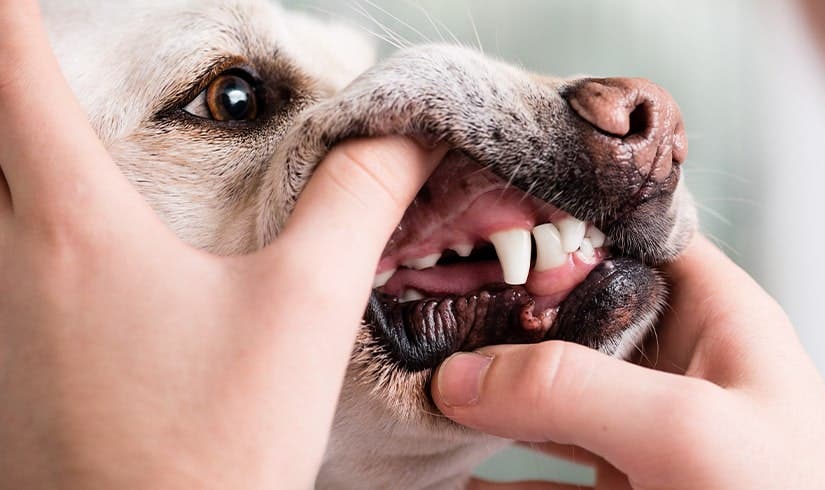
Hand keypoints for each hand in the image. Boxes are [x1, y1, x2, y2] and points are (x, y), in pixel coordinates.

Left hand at [0, 3, 442, 487]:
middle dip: (4, 79)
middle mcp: (4, 262)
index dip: (15, 12)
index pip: (11, 71)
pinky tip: (60, 258)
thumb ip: (358, 201)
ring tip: (47, 142)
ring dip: (8, 162)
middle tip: (39, 56)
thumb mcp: (308, 310)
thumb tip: (404, 132)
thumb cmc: (216, 447)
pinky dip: (15, 229)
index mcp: (73, 225)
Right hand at [430, 235, 824, 488]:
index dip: (558, 219)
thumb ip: (574, 390)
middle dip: (502, 312)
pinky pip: (548, 471)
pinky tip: (451, 471)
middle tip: (422, 304)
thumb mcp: (687, 430)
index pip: (629, 233)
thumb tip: (462, 376)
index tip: (476, 218)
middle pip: (574, 313)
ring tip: (418, 379)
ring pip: (555, 393)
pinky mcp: (631, 487)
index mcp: (716, 313)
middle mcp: (681, 361)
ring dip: (490, 392)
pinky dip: (498, 472)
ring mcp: (652, 429)